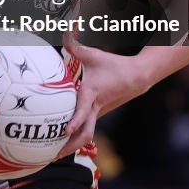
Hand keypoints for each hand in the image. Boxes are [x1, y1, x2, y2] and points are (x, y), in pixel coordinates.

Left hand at [56, 33, 149, 157]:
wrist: (137, 77)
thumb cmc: (113, 65)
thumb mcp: (93, 54)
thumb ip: (75, 45)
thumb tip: (61, 32)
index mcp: (92, 93)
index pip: (83, 111)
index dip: (75, 121)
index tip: (65, 130)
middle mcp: (94, 108)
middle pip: (84, 134)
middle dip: (69, 147)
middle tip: (51, 156)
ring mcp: (97, 114)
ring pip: (85, 136)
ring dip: (71, 146)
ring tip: (52, 156)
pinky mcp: (97, 115)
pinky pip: (86, 130)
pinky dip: (76, 138)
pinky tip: (62, 143)